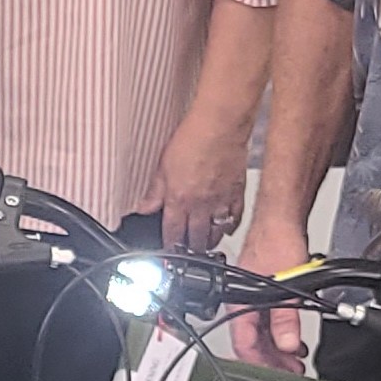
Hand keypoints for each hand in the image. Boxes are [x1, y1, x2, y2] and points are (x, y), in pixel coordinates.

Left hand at [142, 108, 247, 254]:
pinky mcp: (237, 193)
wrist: (220, 126)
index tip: (168, 251)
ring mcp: (221, 201)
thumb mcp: (163, 165)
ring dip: (209, 242)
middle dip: (190, 249)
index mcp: (179, 200)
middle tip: (188, 253)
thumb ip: (154, 191)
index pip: (172, 232)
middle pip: (196, 238)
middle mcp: (200, 205)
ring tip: (205, 245)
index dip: (169, 245)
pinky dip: (230, 226)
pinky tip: (227, 228)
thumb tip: (143, 207)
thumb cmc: (192, 139)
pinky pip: (235, 217)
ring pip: (216, 232)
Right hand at [228, 211, 313, 368]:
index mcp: (238, 302)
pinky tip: (294, 340)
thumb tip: (288, 343)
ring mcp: (254, 297)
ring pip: (261, 333)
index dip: (260, 363)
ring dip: (278, 348)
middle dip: (272, 360)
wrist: (282, 217)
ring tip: (295, 361)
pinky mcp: (265, 292)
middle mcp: (243, 302)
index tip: (276, 375)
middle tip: (291, 372)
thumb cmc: (276, 239)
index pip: (243, 344)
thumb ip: (287, 317)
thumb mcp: (286, 285)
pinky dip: (281, 333)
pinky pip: (269, 321)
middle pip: (252, 343)